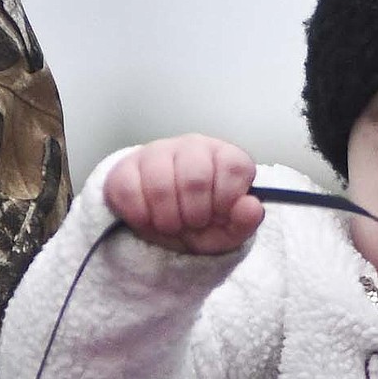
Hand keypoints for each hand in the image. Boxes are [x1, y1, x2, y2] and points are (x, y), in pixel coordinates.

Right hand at [103, 134, 262, 254]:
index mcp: (224, 156)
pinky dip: (140, 216)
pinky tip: (148, 219)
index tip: (218, 215)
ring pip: (159, 184)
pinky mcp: (125, 166)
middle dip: (194, 214)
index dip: (225, 200)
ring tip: (171, 224)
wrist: (164, 229)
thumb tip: (252, 206)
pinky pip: (128, 191)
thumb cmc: (202, 223)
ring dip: (167, 218)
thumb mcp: (229, 232)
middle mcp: (193, 146)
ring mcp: (157, 151)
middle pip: (194, 178)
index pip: (233, 167)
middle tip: (192, 224)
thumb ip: (245, 221)